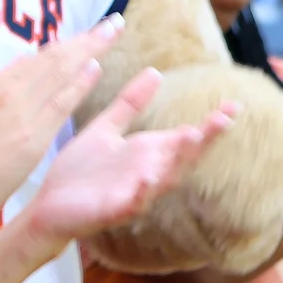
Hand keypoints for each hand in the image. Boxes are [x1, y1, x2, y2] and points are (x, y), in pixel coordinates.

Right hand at [0, 17, 123, 218]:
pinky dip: (79, 84)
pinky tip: (96, 69)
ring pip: (60, 72)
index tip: (92, 32)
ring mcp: (21, 111)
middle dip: (87, 38)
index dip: (70, 42)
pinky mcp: (32, 135)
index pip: (41, 56)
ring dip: (90, 50)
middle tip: (114, 23)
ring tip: (113, 33)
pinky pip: (60, 103)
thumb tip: (20, 64)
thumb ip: (1, 88)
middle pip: (56, 57)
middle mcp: (9, 90)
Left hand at [24, 71, 236, 241]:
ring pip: (163, 179)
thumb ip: (130, 103)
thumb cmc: (80, 171)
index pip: (185, 138)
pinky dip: (141, 192)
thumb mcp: (107, 129)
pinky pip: (131, 203)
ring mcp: (133, 194)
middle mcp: (147, 173)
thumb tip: (155, 71)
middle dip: (202, 140)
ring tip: (192, 137)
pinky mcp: (112, 211)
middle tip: (224, 119)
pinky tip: (147, 179)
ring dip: (177, 161)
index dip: (209, 125)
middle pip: (182, 157)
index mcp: (147, 153)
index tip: (233, 106)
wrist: (48, 205)